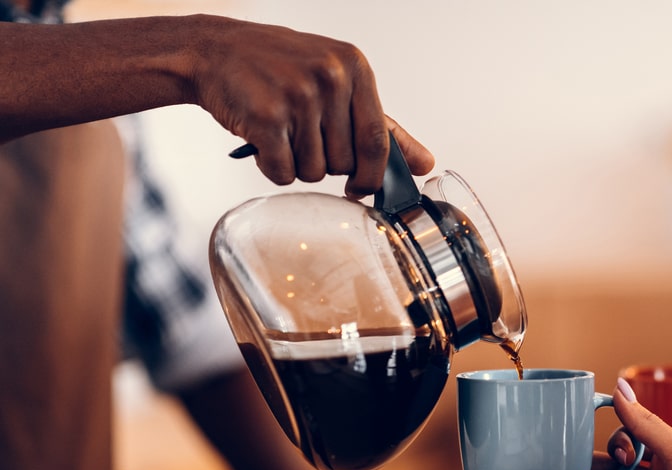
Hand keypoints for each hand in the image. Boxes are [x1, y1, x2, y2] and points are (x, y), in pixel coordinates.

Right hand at [190, 17, 434, 190]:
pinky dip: (273, 168)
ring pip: (315, 172)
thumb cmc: (281, 69)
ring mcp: (298, 96)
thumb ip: (384, 126)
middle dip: (325, 164)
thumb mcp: (339, 82)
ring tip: (282, 133)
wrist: (214, 51)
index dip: (372, 174)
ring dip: (297, 165)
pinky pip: (284, 173)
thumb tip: (426, 164)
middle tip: (303, 138)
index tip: (361, 186)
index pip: (379, 140)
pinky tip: (264, 142)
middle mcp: (330, 78)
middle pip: (345, 162)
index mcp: (354, 67)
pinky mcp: (266, 117)